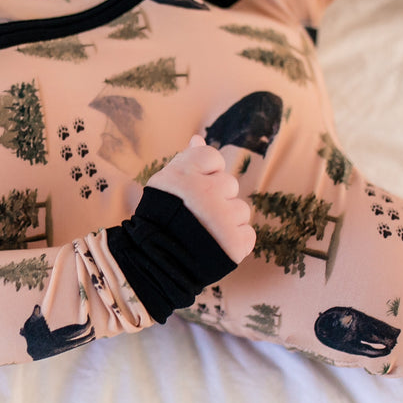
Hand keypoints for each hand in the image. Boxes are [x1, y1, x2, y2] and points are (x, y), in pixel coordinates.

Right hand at [145, 136, 255, 262]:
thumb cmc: (160, 220)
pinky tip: (215, 246)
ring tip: (204, 233)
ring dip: (227, 221)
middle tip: (194, 216)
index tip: (190, 191)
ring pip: (241, 209)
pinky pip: (248, 234)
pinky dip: (235, 241)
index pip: (212, 157)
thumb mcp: (165, 184)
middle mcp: (205, 192)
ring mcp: (222, 219)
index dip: (204, 174)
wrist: (154, 264)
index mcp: (184, 174)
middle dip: (216, 198)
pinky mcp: (235, 244)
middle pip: (229, 183)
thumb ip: (185, 160)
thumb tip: (198, 138)